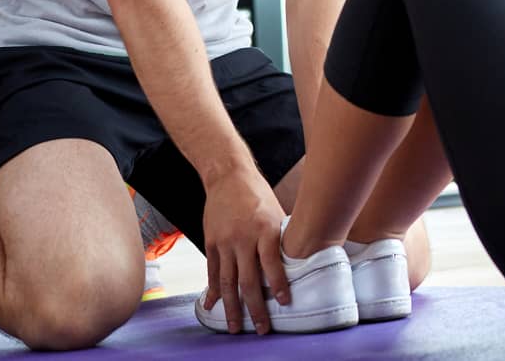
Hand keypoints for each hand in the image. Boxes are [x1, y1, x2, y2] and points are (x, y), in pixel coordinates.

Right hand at [201, 166, 289, 334]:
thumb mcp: (276, 213)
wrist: (228, 176)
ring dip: (232, 307)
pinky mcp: (211, 242)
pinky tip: (213, 305)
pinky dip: (213, 290)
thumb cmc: (258, 195)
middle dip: (255, 307)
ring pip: (227, 281)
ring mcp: (224, 241)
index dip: (278, 284)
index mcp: (265, 229)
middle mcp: (243, 238)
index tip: (284, 303)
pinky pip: (212, 271)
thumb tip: (293, 264)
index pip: (272, 263)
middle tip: (261, 328)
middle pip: (249, 280)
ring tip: (235, 326)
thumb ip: (279, 239)